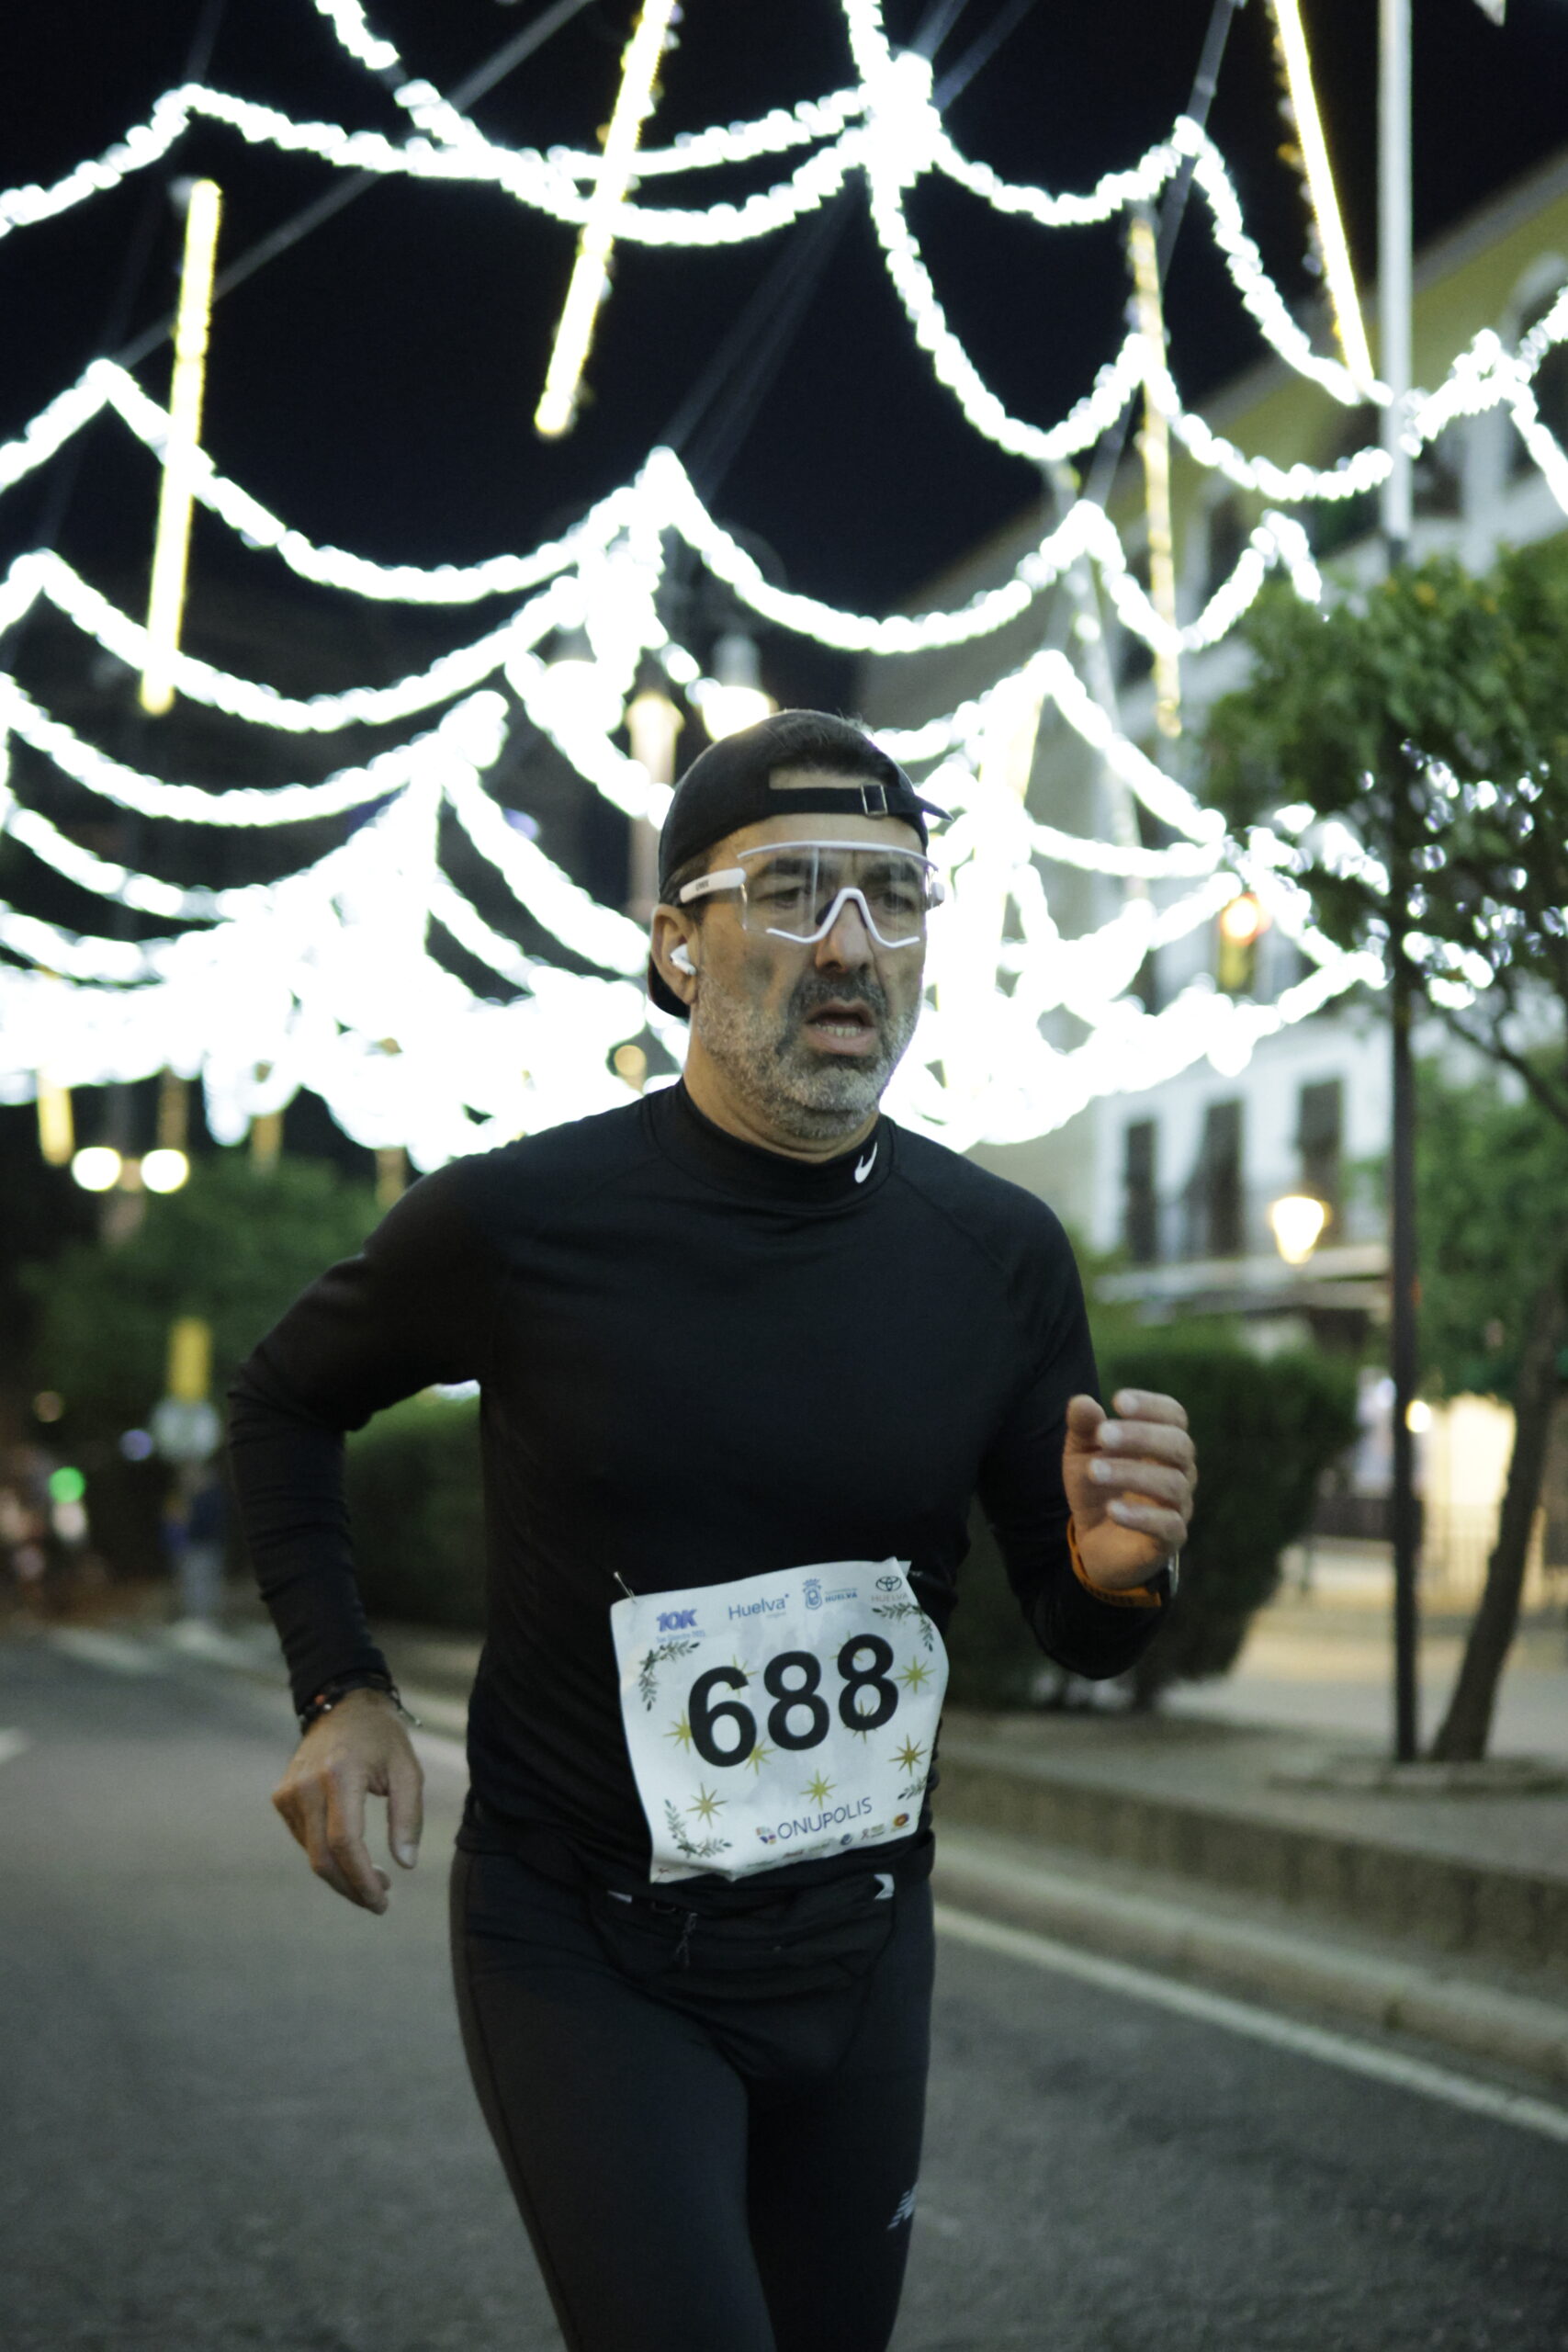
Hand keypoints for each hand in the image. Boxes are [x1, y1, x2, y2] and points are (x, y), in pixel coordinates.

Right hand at [272, 1686, 423, 1914]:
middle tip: (378, 1900)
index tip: (382, 1902)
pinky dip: (326, 1855)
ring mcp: (289, 1792)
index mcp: (340, 1775)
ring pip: (312, 1853)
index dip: (362, 1879)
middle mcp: (307, 1785)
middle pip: (322, 1858)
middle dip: (351, 1888)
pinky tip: (349, 1853)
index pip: (345, 1843)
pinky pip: (304, 1839)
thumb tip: (406, 1864)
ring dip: (341, 1875)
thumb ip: (409, 1817)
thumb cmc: (382, 1738)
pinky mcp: (281, 1797)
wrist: (343, 1706)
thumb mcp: (407, 1770)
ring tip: (372, 1876)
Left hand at [1062, 1388, 1195, 1593]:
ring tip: (1093, 1471)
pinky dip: (1141, 1516)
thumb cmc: (1098, 1487)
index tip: (1117, 1401)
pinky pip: (1168, 1526)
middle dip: (1141, 1436)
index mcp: (1163, 1444)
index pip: (1174, 1416)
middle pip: (1179, 1445)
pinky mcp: (1170, 1540)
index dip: (1151, 1406)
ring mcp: (1178, 1506)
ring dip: (1131, 1473)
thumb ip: (1083, 1428)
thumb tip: (1081, 1402)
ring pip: (1173, 1484)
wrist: (1096, 1541)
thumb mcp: (1082, 1454)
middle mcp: (1180, 1471)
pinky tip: (1112, 1509)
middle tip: (1102, 1435)